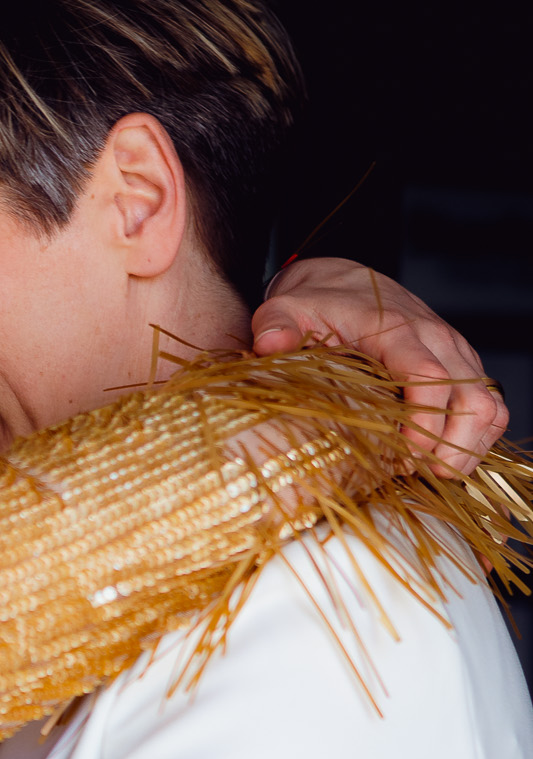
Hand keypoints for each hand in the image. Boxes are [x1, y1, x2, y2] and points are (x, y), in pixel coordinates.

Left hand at [252, 258, 507, 475]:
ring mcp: (456, 353)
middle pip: (471, 402)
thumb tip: (269, 345)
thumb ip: (275, 327)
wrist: (344, 282)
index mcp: (399, 329)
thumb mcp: (284, 310)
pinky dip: (474, 439)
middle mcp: (438, 339)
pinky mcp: (462, 366)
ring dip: (466, 449)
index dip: (422, 427)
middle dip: (448, 450)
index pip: (429, 378)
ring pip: (488, 408)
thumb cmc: (316, 304)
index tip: (401, 459)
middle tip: (412, 475)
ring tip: (428, 475)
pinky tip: (440, 460)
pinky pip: (489, 407)